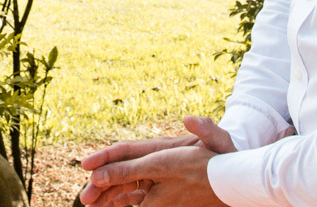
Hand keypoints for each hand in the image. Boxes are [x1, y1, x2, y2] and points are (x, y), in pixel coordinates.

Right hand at [80, 116, 236, 206]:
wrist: (231, 168)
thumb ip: (206, 129)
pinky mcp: (159, 189)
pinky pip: (133, 196)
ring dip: (105, 195)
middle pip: (119, 171)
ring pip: (122, 185)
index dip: (106, 157)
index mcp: (161, 148)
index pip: (127, 151)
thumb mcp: (218, 140)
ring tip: (88, 206)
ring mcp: (154, 175)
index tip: (88, 165)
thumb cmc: (223, 153)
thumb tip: (190, 119)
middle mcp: (153, 160)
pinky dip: (118, 202)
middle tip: (85, 198)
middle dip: (100, 183)